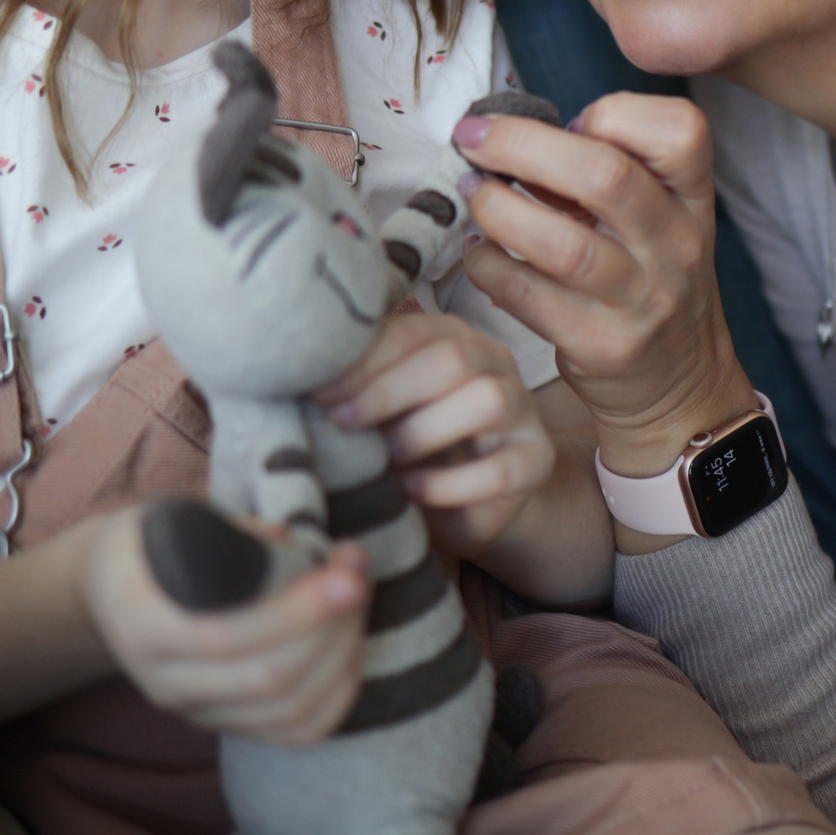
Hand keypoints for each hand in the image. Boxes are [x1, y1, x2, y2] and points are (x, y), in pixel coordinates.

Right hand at [80, 503, 367, 743]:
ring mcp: (196, 712)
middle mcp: (164, 683)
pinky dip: (339, 695)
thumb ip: (234, 534)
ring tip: (357, 603)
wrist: (113, 592)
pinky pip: (296, 733)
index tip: (345, 575)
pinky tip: (352, 649)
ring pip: (289, 710)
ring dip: (343, 655)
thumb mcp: (174, 519)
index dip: (296, 612)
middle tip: (356, 574)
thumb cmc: (152, 546)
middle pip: (268, 678)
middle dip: (332, 626)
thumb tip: (294, 548)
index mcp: (142, 625)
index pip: (225, 637)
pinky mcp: (227, 725)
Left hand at [313, 312, 556, 561]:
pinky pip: (500, 469)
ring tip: (387, 459)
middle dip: (388, 391)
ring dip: (424, 432)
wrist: (467, 503)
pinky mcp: (536, 460)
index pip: (411, 331)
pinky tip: (412, 492)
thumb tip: (300, 376)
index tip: (317, 393)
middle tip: (343, 423)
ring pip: (486, 401)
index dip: (362, 361)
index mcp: (453, 338)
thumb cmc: (411, 448)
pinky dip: (447, 484)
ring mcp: (523, 411)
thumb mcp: (381, 411)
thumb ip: (356, 387)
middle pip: (453, 358)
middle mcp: (495, 363)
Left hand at [450, 96, 753, 468]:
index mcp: (691, 200)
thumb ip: (607, 173)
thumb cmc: (651, 282)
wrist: (680, 381)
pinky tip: (478, 253)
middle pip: (605, 176)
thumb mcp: (658, 219)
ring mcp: (642, 299)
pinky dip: (488, 266)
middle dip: (522, 145)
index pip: (680, 130)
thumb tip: (515, 136)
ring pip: (561, 243)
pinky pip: (528, 296)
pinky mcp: (601, 344)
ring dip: (497, 208)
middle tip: (473, 139)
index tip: (571, 123)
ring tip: (470, 192)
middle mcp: (675, 245)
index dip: (614, 113)